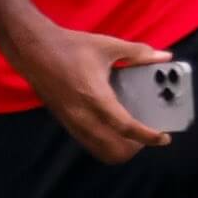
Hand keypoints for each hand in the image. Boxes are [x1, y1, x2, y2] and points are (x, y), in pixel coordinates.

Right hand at [13, 19, 174, 163]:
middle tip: (146, 133)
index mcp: (95, 97)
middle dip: (136, 147)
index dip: (148, 137)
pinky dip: (106, 144)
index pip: (126, 128)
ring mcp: (72, 122)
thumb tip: (164, 56)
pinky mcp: (66, 123)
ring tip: (132, 133)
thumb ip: (138, 53)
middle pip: (115, 151)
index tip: (164, 137)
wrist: (33, 49)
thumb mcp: (107, 45)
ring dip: (120, 149)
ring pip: (102, 152)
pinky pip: (90, 144)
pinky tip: (112, 126)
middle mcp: (83, 116)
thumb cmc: (70, 46)